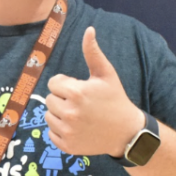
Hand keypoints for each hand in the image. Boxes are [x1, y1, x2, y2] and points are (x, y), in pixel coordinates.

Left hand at [45, 27, 144, 156]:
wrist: (126, 132)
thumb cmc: (115, 100)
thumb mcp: (106, 74)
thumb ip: (93, 52)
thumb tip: (89, 29)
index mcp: (76, 93)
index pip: (53, 83)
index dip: (66, 84)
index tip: (81, 89)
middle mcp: (69, 113)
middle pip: (49, 100)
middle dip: (62, 99)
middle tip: (82, 104)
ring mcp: (67, 131)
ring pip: (49, 116)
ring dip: (60, 115)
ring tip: (80, 116)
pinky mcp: (67, 146)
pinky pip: (52, 133)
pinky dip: (61, 131)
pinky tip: (78, 128)